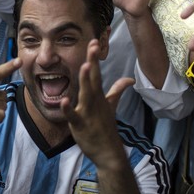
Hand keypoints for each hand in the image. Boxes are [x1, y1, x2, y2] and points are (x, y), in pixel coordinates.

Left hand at [60, 39, 133, 167]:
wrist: (108, 152)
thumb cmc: (106, 127)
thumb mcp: (112, 106)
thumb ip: (118, 90)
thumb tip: (130, 79)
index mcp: (99, 96)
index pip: (96, 73)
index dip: (94, 58)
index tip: (94, 42)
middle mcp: (94, 101)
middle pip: (93, 79)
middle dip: (92, 62)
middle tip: (93, 46)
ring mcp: (87, 113)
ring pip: (86, 94)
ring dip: (85, 81)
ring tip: (83, 66)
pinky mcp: (79, 125)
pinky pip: (73, 116)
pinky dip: (68, 109)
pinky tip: (63, 101)